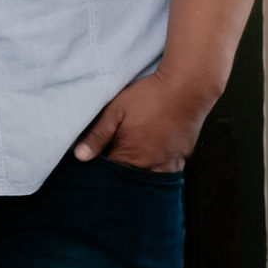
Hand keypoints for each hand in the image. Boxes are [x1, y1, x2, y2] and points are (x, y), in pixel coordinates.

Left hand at [74, 69, 215, 172]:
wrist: (187, 87)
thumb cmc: (149, 97)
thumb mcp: (115, 111)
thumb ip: (97, 136)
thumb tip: (80, 157)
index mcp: (133, 156)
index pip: (112, 176)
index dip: (102, 171)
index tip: (97, 162)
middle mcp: (154, 164)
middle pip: (132, 180)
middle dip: (121, 174)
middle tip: (115, 155)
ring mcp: (171, 160)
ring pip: (152, 177)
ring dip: (141, 172)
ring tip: (134, 158)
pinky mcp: (184, 154)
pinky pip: (169, 169)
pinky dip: (159, 167)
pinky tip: (152, 156)